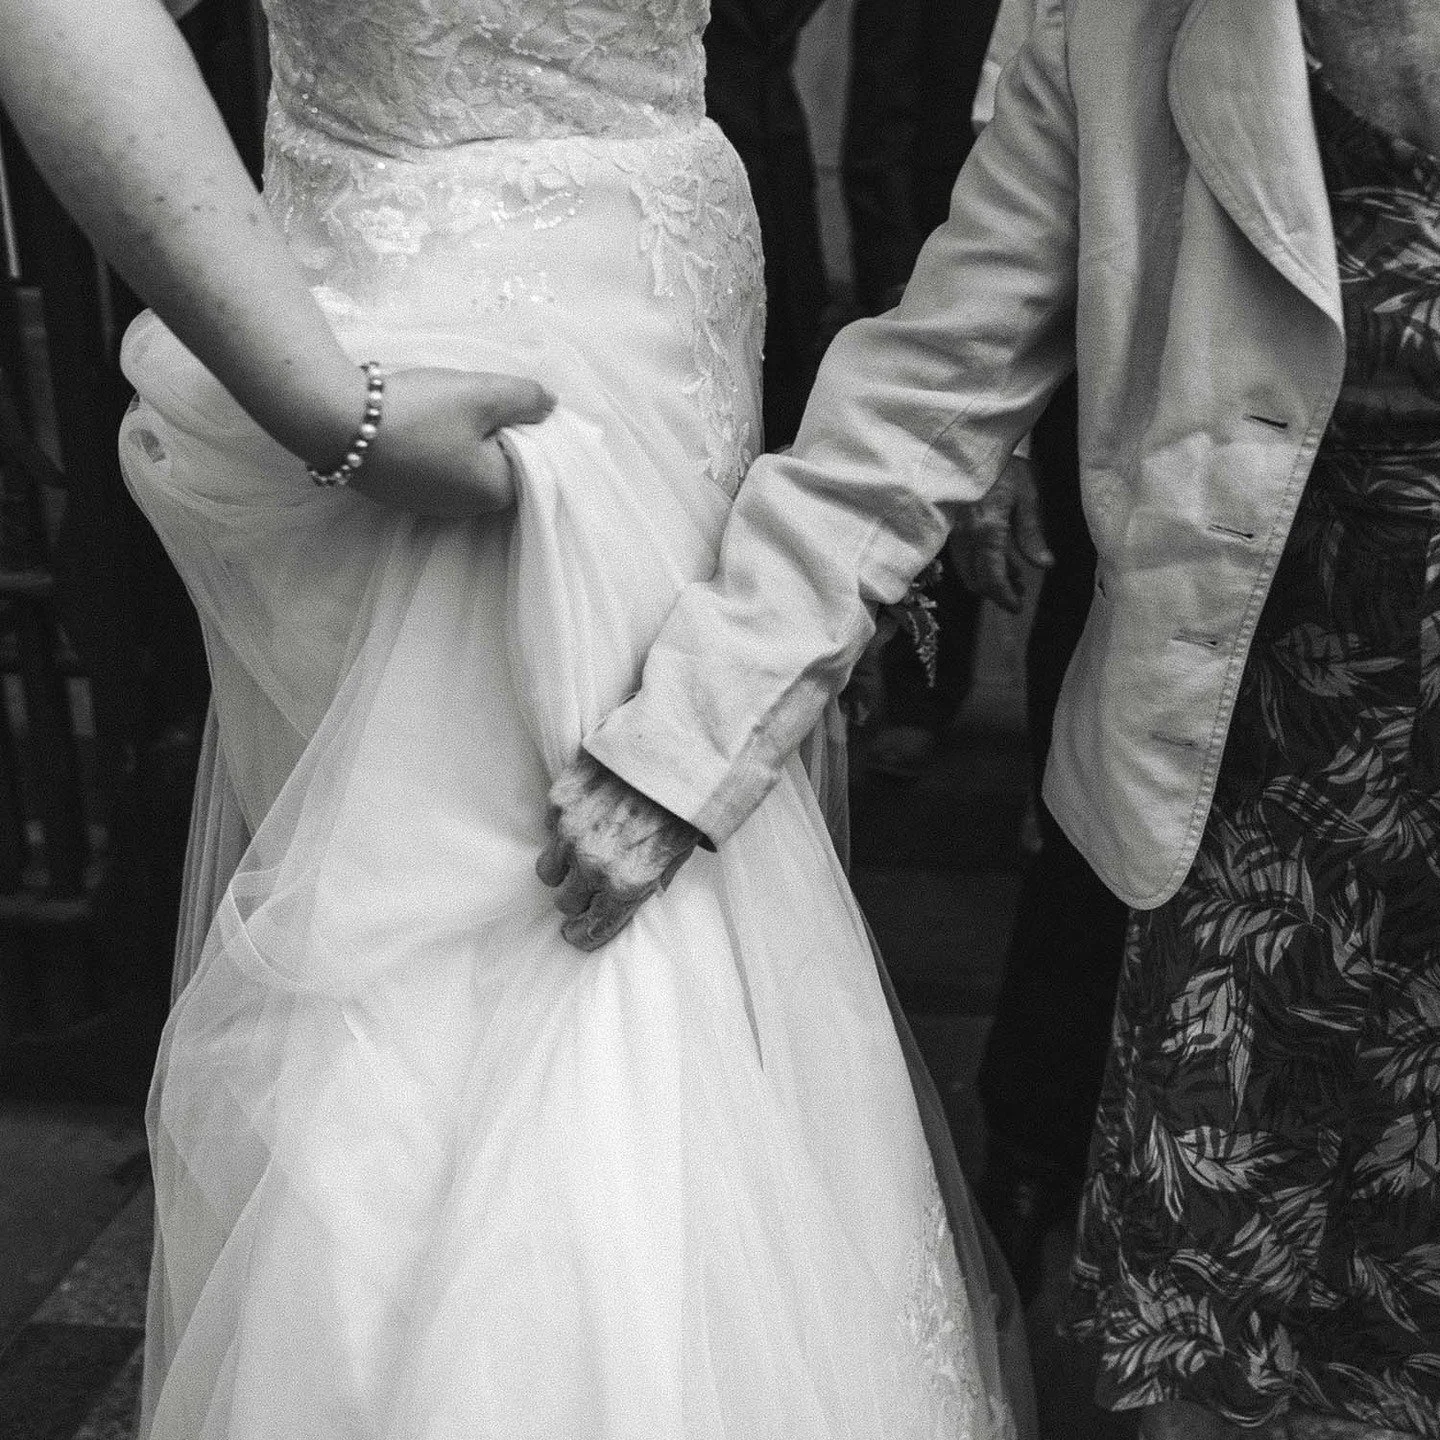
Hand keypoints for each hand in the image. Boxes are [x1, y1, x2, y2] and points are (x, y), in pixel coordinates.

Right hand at [342, 367, 555, 517]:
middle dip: (497, 434)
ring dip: (465, 439)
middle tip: (479, 399)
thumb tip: (551, 404)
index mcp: (494, 492)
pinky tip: (421, 421)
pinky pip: (435, 469)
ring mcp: (430, 505)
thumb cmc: (418, 410)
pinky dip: (437, 446)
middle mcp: (466, 509)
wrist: (334, 421)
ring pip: (466, 467)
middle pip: (499, 467)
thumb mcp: (481, 393)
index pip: (534, 465)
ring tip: (446, 406)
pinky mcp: (401, 494)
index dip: (529, 431)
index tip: (512, 402)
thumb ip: (524, 398)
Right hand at [536, 753, 701, 950]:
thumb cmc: (683, 805)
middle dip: (578, 896)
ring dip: (564, 867)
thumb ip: (646, 884)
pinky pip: (550, 830)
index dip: (583, 934)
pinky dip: (563, 829)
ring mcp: (571, 833)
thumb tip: (625, 899)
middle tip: (590, 884)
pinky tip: (588, 815)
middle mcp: (593, 865)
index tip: (578, 932)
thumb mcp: (676, 856)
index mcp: (626, 885)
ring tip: (583, 851)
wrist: (675, 750)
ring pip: (548, 871)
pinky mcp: (560, 802)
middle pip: (565, 901)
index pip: (589, 929)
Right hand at [946, 452, 1053, 611]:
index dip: (1004, 597)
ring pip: (965, 569)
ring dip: (986, 576)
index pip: (992, 579)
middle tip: (1020, 587)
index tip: (1018, 606)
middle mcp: (964, 536)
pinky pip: (959, 554)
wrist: (969, 443)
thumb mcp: (1027, 496)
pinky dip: (976, 561)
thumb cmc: (1003, 465)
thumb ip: (1033, 534)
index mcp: (987, 531)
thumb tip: (1044, 565)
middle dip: (996, 590)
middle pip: (975, 580)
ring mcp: (952, 531)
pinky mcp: (947, 525)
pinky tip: (995, 552)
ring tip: (1012, 569)